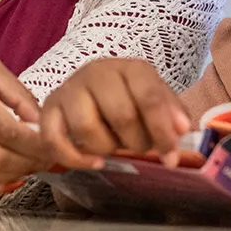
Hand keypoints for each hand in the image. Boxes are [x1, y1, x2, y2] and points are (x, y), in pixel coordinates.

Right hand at [40, 58, 189, 169]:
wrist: (87, 90)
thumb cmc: (126, 97)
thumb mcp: (152, 98)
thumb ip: (171, 111)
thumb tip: (182, 129)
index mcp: (130, 68)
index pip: (149, 97)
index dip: (162, 131)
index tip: (170, 157)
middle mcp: (97, 73)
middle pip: (121, 115)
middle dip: (136, 142)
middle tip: (140, 147)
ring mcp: (69, 90)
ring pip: (87, 128)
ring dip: (107, 148)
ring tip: (114, 146)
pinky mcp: (48, 111)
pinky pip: (55, 141)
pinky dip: (76, 158)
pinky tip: (94, 162)